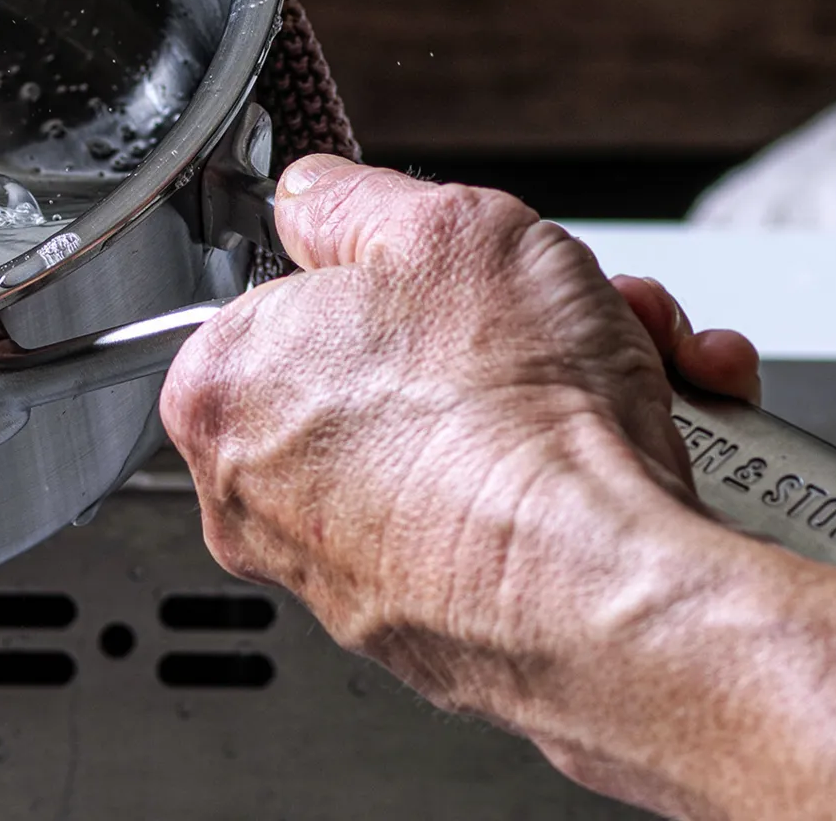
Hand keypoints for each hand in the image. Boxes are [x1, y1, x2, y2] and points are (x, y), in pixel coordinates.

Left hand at [160, 156, 763, 807]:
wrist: (615, 590)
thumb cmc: (520, 421)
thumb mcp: (443, 228)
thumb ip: (351, 200)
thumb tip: (313, 199)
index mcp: (220, 386)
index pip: (286, 294)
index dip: (383, 274)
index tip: (438, 279)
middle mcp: (253, 495)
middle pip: (373, 371)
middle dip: (478, 333)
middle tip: (543, 318)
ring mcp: (336, 576)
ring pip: (441, 445)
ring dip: (534, 399)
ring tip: (607, 378)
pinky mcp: (422, 637)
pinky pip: (485, 527)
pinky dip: (548, 487)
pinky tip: (612, 455)